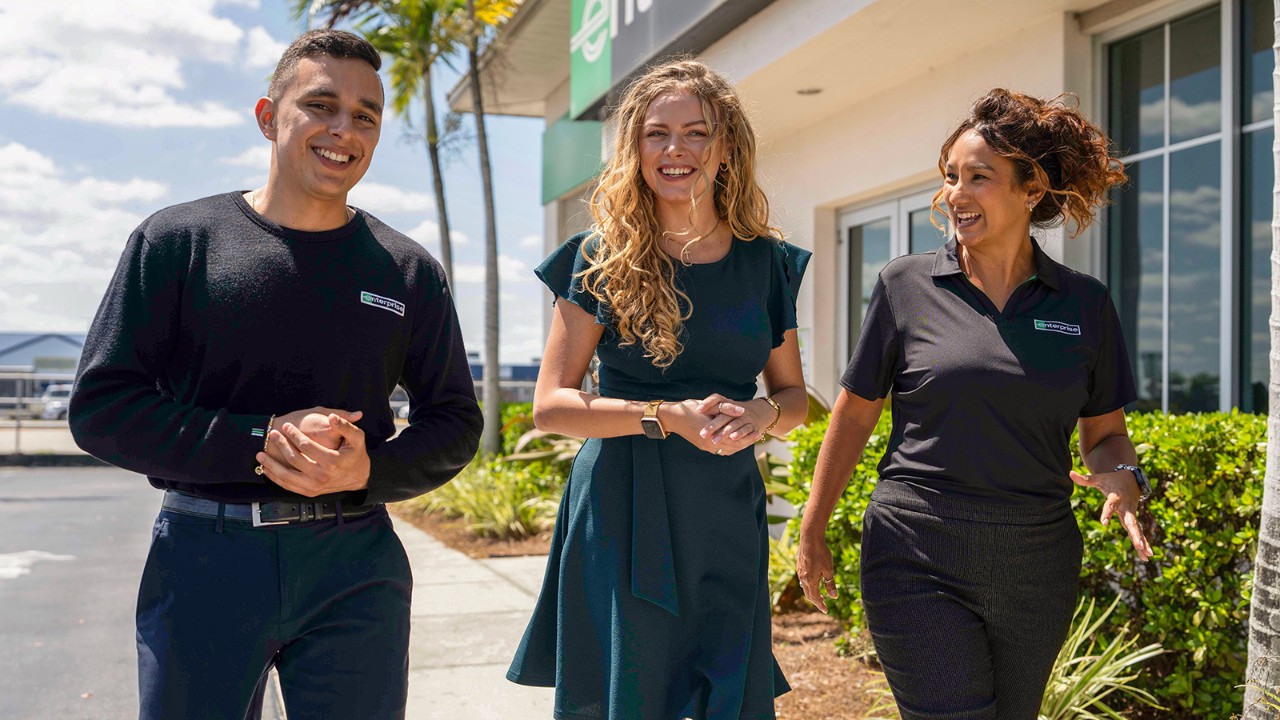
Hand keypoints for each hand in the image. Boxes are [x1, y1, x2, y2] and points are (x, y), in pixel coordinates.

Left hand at [256, 411, 370, 496]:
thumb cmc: (356, 454)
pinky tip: (266, 469)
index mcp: (332, 461)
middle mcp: (322, 476)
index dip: (293, 434)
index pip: (306, 446)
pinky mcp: (309, 492)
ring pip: (287, 476)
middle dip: (281, 445)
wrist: (360, 477)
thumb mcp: (358, 437)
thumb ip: (345, 426)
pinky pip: (288, 486)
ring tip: (260, 454)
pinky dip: (275, 477)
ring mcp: (315, 486)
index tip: (286, 426)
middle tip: (271, 434)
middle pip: (294, 459)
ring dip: (271, 465)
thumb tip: (331, 417)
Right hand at [687, 394, 769, 455]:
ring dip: (739, 446)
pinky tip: (734, 442)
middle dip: (746, 442)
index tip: (757, 432)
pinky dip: (730, 447)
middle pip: (734, 447)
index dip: (748, 436)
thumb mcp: (710, 405)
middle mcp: (710, 443)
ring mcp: (706, 446)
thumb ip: (727, 408)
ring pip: (728, 450)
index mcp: (713, 433)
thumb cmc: (691, 408)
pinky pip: (720, 450)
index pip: (736, 439)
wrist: (672, 417)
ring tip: (748, 440)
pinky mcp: (703, 446)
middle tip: (757, 436)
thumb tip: (742, 411)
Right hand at [796, 525, 838, 612]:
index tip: (826, 611)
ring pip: (805, 587)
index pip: (815, 598)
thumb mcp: (829, 570)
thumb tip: (834, 596)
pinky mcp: (800, 566)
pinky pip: (804, 580)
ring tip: (820, 596)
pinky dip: (809, 586)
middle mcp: (803, 578)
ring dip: (812, 593)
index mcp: (810, 581)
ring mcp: (800, 572)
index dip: (821, 605)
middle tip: (824, 605)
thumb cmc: (821, 553)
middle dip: (816, 601)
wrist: (810, 538)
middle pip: (809, 594)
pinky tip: (814, 582)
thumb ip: (830, 584)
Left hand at [1070, 469, 1153, 560]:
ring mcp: (1131, 514)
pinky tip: (1146, 556)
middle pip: (1131, 521)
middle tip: (1138, 544)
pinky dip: (1143, 543)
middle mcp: (1126, 507)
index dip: (1107, 513)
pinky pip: (1139, 532)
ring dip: (1142, 541)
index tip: (1104, 523)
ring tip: (1147, 555)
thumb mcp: (1099, 479)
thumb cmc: (1111, 480)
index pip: (1111, 505)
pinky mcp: (1133, 519)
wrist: (1131, 479)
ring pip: (1137, 529)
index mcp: (1117, 498)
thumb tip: (1070, 473)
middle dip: (1135, 533)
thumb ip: (1085, 479)